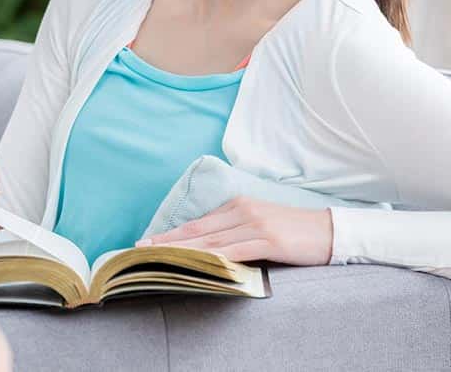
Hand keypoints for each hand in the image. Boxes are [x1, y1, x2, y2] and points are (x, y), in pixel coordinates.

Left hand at [135, 196, 333, 264]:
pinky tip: (199, 266)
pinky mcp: (269, 240)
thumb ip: (234, 234)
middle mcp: (242, 211)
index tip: (147, 242)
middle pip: (198, 231)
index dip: (171, 234)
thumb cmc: (294, 233)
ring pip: (211, 242)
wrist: (331, 231)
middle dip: (167, 242)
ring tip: (160, 259)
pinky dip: (215, 260)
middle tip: (141, 250)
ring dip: (184, 252)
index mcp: (237, 206)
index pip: (197, 224)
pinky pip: (236, 252)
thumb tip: (206, 250)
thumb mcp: (259, 227)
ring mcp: (255, 224)